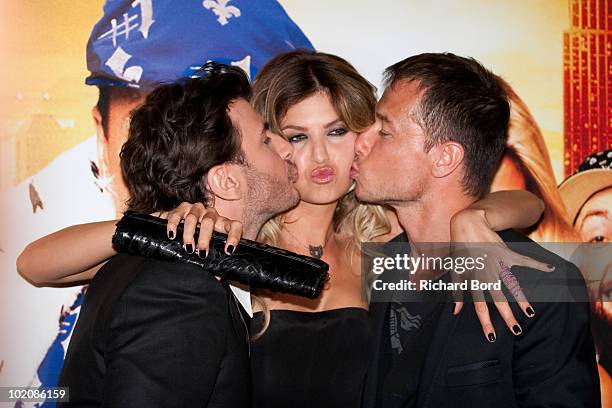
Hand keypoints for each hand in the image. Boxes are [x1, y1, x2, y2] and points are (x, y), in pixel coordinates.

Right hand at [154, 202, 242, 256]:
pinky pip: (177, 215)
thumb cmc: (200, 238)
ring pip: (192, 218)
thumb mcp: (210, 249)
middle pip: (209, 222)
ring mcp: (196, 209)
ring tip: (188, 247)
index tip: (228, 251)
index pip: (235, 226)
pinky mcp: (181, 208)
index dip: (234, 237)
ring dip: (189, 233)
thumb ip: (214, 262)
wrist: (182, 224)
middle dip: (205, 239)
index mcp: (222, 224)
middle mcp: (211, 214)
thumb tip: (217, 278)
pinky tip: (172, 235)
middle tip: (201, 253)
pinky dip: (173, 225)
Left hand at [450, 208, 554, 341]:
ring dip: (521, 300)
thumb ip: (457, 292)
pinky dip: (538, 264)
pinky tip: (551, 268)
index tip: (491, 336)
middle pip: (497, 299)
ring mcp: (498, 263)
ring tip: (529, 314)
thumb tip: (455, 312)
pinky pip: (525, 260)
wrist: (468, 224)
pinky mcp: (507, 253)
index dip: (485, 321)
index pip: (479, 305)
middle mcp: (487, 273)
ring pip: (512, 285)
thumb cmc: (461, 249)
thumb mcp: (455, 270)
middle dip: (507, 316)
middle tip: (516, 331)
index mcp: (474, 279)